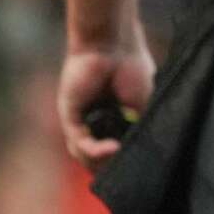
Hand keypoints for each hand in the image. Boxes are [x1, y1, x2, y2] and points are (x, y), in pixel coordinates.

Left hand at [58, 40, 153, 171]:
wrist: (114, 43)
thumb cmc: (132, 66)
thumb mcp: (143, 105)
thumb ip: (135, 130)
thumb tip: (132, 155)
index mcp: (113, 117)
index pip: (111, 150)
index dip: (121, 162)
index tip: (136, 169)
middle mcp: (94, 121)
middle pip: (95, 158)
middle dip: (109, 167)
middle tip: (127, 170)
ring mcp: (81, 120)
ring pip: (83, 155)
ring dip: (101, 162)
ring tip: (119, 157)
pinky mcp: (69, 115)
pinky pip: (78, 141)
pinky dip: (93, 149)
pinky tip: (111, 148)